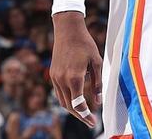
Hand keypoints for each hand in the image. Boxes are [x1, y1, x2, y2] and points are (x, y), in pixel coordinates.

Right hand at [50, 11, 101, 128]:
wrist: (68, 30)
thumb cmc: (85, 44)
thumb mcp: (96, 61)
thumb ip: (97, 83)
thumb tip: (98, 102)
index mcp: (75, 77)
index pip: (79, 104)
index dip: (86, 115)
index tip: (93, 122)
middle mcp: (62, 80)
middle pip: (69, 106)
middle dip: (80, 116)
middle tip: (90, 121)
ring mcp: (55, 77)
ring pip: (62, 101)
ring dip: (73, 109)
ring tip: (84, 112)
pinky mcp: (53, 74)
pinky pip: (59, 93)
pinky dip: (67, 99)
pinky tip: (75, 100)